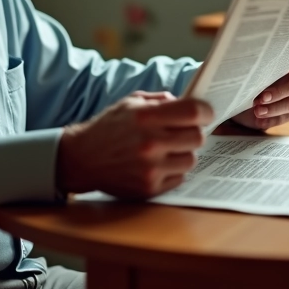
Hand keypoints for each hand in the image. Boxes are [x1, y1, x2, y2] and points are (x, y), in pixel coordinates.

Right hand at [56, 91, 212, 198]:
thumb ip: (161, 100)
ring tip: (167, 150)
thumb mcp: (130, 102)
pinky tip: (157, 164)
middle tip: (183, 132)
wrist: (81, 159)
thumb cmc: (109, 127)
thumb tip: (190, 103)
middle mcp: (149, 143)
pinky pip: (179, 177)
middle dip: (193, 133)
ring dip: (183, 153)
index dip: (205, 111)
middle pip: (197, 137)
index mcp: (145, 117)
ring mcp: (150, 168)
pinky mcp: (149, 188)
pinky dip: (173, 171)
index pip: (193, 112)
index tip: (207, 113)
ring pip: (191, 159)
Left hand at [232, 55, 288, 129]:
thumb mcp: (258, 67)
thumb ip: (265, 66)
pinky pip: (285, 117)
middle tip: (262, 97)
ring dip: (273, 108)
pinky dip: (272, 119)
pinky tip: (261, 121)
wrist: (248, 91)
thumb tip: (258, 67)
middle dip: (278, 92)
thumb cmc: (256, 73)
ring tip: (258, 111)